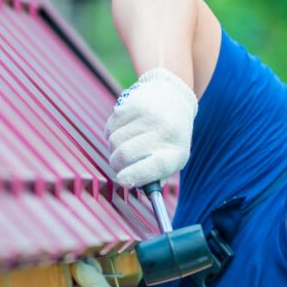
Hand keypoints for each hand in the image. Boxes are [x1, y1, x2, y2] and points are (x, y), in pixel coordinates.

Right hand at [106, 67, 197, 187]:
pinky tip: (123, 132)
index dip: (132, 177)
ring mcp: (149, 116)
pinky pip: (111, 127)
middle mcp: (164, 132)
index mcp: (175, 152)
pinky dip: (111, 134)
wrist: (174, 100)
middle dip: (116, 165)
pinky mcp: (135, 104)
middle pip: (124, 155)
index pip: (151, 168)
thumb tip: (132, 185)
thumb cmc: (169, 140)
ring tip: (124, 145)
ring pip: (114, 141)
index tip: (122, 180)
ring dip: (113, 149)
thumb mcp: (171, 161)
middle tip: (118, 165)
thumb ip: (154, 178)